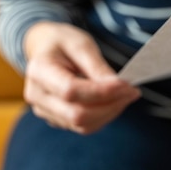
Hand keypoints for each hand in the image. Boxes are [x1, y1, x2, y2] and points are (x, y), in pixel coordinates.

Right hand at [23, 22, 140, 134]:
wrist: (45, 48)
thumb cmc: (63, 43)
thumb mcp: (81, 44)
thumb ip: (97, 67)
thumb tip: (118, 87)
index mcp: (39, 71)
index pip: (71, 91)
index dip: (101, 92)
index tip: (126, 85)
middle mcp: (38, 96)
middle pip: (77, 115)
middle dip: (110, 105)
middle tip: (132, 91)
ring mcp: (45, 111)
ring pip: (83, 125)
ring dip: (110, 113)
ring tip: (127, 95)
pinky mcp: (57, 119)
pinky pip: (84, 126)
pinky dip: (104, 116)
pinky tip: (115, 102)